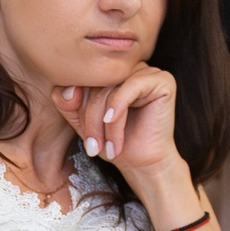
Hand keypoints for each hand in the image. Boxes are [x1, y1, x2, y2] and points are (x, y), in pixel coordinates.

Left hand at [55, 66, 183, 184]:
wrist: (144, 164)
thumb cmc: (114, 142)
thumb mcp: (81, 121)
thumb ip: (67, 103)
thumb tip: (68, 89)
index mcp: (108, 71)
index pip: (82, 78)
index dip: (76, 107)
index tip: (83, 137)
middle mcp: (127, 67)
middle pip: (96, 84)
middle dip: (90, 119)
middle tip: (93, 147)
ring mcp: (146, 70)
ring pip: (111, 88)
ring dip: (104, 123)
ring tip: (108, 147)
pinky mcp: (162, 80)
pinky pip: (131, 86)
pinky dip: (118, 107)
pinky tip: (112, 122)